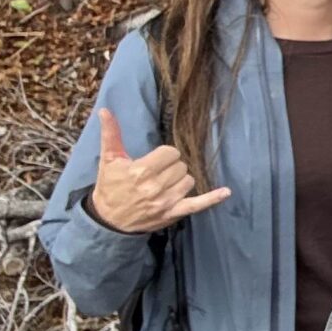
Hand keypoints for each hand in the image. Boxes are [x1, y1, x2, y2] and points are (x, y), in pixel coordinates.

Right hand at [88, 108, 230, 233]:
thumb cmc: (110, 187)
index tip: (156, 160)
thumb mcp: (109, 160)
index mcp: (142, 171)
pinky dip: (212, 198)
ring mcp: (166, 202)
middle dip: (171, 167)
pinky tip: (226, 192)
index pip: (171, 153)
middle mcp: (156, 187)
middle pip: (181, 166)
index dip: (165, 155)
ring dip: (181, 180)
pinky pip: (198, 205)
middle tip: (158, 173)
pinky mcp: (173, 213)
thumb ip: (111, 134)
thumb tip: (105, 111)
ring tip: (166, 183)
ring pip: (189, 180)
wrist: (108, 220)